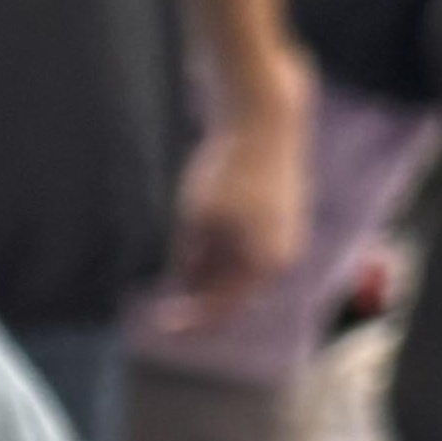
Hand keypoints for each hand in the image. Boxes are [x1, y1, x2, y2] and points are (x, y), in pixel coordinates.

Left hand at [155, 96, 314, 326]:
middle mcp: (281, 256)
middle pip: (231, 292)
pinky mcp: (280, 218)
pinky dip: (220, 251)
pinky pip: (245, 248)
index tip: (158, 322)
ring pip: (237, 269)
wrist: (265, 118)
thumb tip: (182, 290)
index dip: (189, 320)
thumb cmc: (229, 168)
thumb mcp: (197, 219)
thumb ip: (189, 260)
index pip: (222, 308)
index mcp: (263, 264)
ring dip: (207, 273)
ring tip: (182, 254)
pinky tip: (198, 236)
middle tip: (163, 297)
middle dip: (198, 296)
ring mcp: (284, 237)